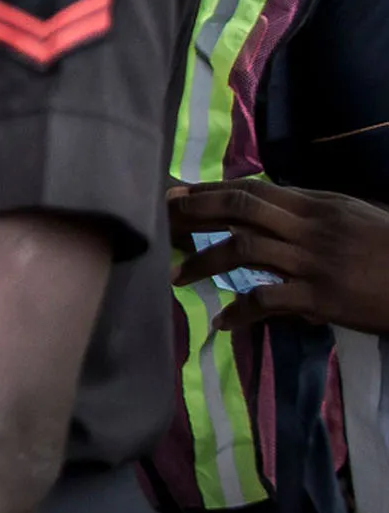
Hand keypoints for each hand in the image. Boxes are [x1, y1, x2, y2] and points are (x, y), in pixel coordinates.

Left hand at [171, 180, 388, 334]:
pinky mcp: (320, 297)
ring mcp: (313, 261)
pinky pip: (268, 300)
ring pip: (244, 250)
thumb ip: (309, 211)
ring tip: (177, 277)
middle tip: (161, 226)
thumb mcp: (351, 216)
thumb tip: (268, 210)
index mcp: (316, 205)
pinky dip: (240, 311)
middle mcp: (309, 227)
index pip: (252, 190)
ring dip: (203, 262)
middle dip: (194, 214)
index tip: (175, 196)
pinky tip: (222, 322)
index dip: (209, 191)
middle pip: (240, 210)